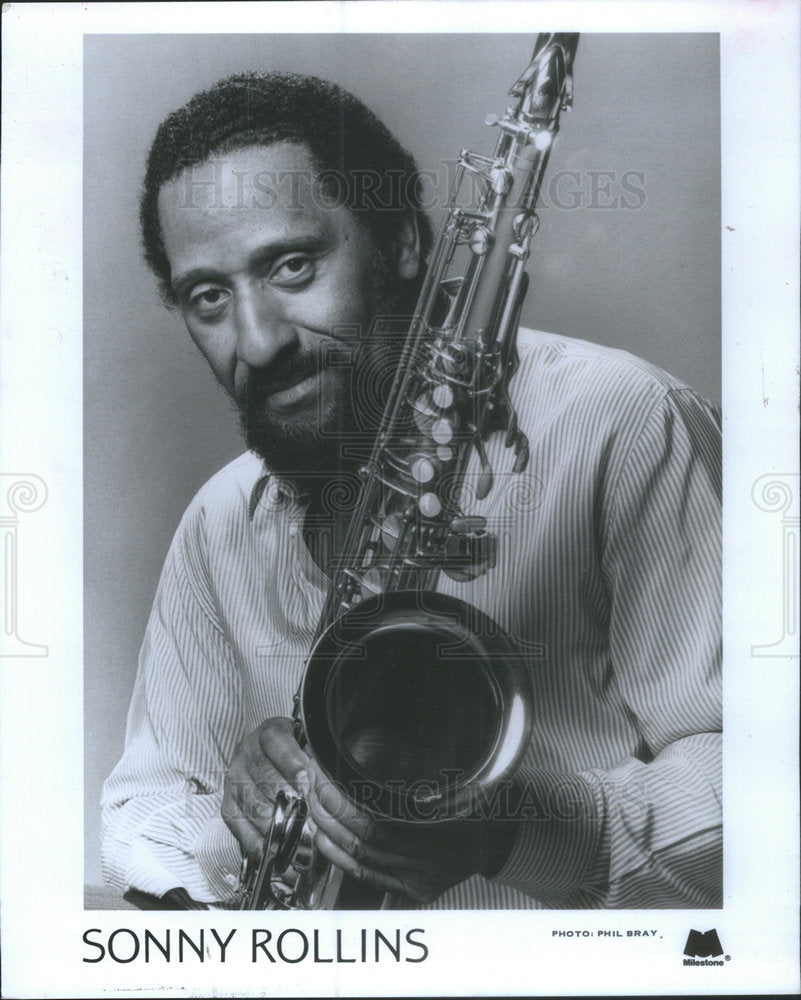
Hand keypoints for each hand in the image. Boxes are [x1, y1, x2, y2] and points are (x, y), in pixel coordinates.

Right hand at [222, 717, 309, 859]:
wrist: (264, 753)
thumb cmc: (293, 752)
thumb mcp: (306, 745)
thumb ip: (315, 763)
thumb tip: (327, 792)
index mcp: (269, 733)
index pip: (279, 745)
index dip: (293, 766)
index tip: (307, 786)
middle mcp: (247, 753)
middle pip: (266, 779)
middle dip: (289, 802)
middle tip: (308, 821)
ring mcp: (234, 778)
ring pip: (254, 805)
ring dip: (276, 825)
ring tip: (296, 839)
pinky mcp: (228, 801)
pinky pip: (238, 824)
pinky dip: (257, 841)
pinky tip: (273, 851)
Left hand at [305, 762, 517, 903]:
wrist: (500, 832)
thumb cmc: (472, 795)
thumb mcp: (451, 773)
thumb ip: (412, 766)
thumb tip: (362, 746)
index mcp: (441, 827)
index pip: (374, 821)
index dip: (340, 799)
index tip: (322, 775)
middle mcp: (433, 860)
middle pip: (362, 840)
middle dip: (327, 810)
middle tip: (310, 784)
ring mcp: (423, 878)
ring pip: (358, 858)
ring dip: (327, 829)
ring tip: (313, 803)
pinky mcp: (416, 890)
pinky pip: (365, 875)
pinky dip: (338, 855)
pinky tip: (324, 835)